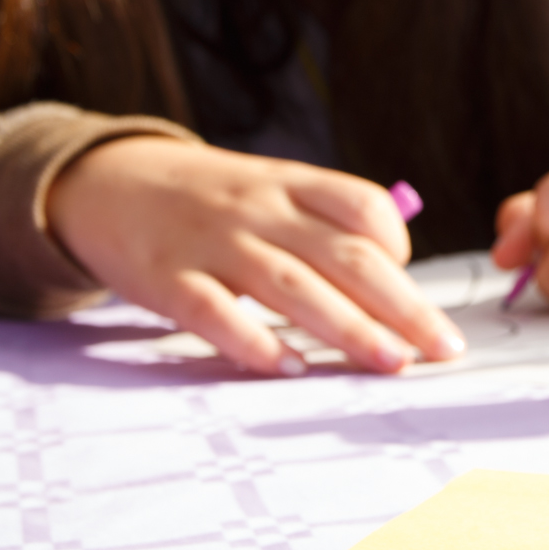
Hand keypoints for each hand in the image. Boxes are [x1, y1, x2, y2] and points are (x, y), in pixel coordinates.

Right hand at [46, 137, 464, 374]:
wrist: (106, 181)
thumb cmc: (208, 199)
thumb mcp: (268, 188)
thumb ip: (325, 223)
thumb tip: (394, 276)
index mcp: (290, 183)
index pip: (363, 204)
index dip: (399, 246)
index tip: (417, 291)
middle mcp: (259, 209)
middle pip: (345, 255)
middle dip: (401, 305)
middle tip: (443, 347)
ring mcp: (212, 242)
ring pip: (292, 285)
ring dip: (348, 327)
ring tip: (392, 362)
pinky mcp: (166, 278)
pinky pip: (215, 312)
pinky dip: (254, 342)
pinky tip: (291, 368)